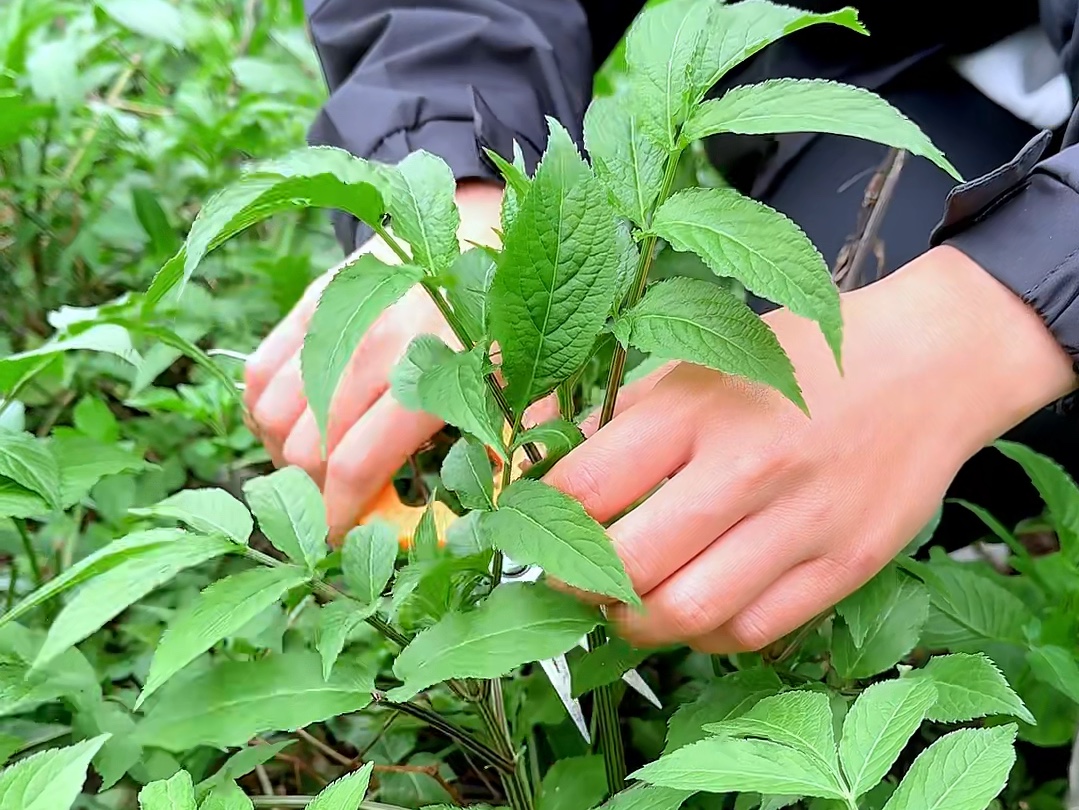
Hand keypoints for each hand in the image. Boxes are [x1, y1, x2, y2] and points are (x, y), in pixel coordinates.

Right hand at [244, 181, 503, 539]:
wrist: (478, 232)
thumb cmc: (508, 324)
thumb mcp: (527, 390)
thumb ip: (511, 454)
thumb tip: (495, 520)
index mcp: (430, 370)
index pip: (355, 463)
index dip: (340, 516)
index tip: (341, 539)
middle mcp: (371, 342)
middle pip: (305, 448)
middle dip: (315, 494)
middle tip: (341, 505)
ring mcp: (331, 316)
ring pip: (270, 415)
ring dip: (286, 457)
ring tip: (321, 468)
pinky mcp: (308, 301)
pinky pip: (256, 373)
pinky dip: (263, 412)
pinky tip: (297, 426)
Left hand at [546, 246, 1075, 652]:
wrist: (928, 364)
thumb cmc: (795, 360)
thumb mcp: (697, 360)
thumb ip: (611, 410)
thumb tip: (523, 439)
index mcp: (697, 407)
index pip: (586, 486)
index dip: (540, 518)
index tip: (531, 525)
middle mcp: (748, 467)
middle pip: (628, 565)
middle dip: (576, 585)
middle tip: (568, 577)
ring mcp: (803, 523)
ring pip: (687, 614)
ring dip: (635, 623)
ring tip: (624, 601)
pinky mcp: (845, 565)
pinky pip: (751, 632)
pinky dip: (704, 634)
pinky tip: (694, 605)